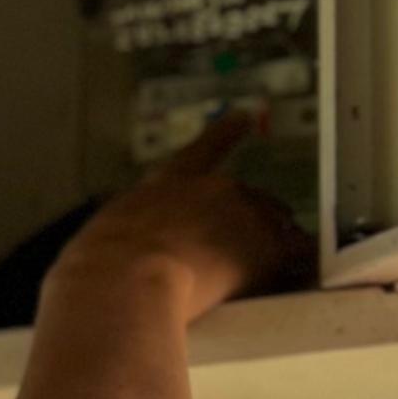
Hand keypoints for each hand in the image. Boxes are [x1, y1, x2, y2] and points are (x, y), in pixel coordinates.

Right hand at [45, 116, 311, 325]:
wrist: (123, 281)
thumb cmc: (98, 269)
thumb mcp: (106, 241)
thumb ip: (129, 238)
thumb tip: (124, 258)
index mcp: (168, 184)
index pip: (203, 150)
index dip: (226, 133)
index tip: (245, 117)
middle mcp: (213, 189)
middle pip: (249, 200)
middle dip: (246, 227)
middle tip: (230, 261)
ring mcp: (245, 214)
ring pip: (276, 228)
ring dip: (270, 249)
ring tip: (255, 279)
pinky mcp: (268, 246)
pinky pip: (298, 255)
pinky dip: (299, 267)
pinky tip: (299, 278)